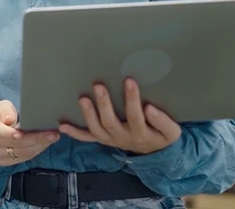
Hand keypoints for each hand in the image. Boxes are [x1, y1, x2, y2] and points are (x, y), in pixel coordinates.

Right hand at [0, 100, 59, 166]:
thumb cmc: (1, 116)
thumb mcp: (2, 107)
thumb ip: (6, 110)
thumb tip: (10, 120)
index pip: (4, 133)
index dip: (16, 135)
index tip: (29, 132)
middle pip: (17, 144)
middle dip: (36, 139)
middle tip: (53, 133)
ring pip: (23, 152)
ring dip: (39, 145)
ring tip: (53, 137)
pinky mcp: (6, 161)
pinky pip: (25, 157)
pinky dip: (37, 150)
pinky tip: (45, 143)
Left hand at [58, 78, 181, 154]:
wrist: (156, 152)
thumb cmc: (162, 135)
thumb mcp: (171, 131)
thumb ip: (163, 121)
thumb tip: (150, 108)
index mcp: (142, 134)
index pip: (137, 116)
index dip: (132, 100)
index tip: (129, 81)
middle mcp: (123, 138)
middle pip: (111, 122)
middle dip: (104, 104)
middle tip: (98, 85)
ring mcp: (111, 139)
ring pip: (97, 129)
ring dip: (88, 114)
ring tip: (82, 98)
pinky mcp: (103, 139)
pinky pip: (87, 138)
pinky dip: (75, 133)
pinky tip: (62, 126)